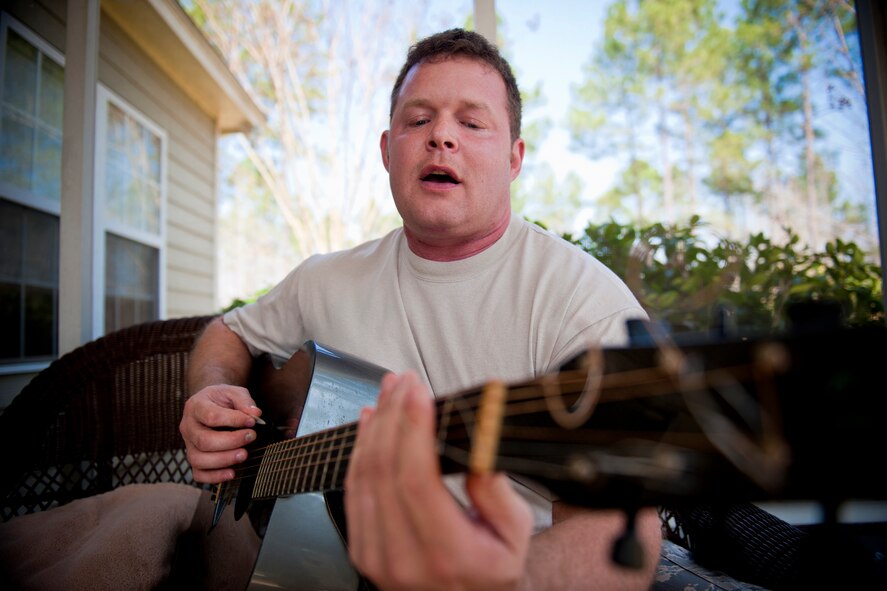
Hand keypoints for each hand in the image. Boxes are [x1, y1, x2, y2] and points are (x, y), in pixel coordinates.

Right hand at [179, 384, 262, 483]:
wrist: (210, 403)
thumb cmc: (222, 398)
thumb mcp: (233, 392)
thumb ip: (244, 400)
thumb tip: (255, 414)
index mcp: (196, 406)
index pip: (211, 416)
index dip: (234, 420)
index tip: (252, 422)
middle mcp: (188, 427)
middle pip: (204, 441)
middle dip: (231, 442)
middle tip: (251, 437)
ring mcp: (188, 444)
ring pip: (198, 459)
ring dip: (224, 460)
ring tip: (244, 454)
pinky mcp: (194, 458)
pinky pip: (198, 474)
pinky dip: (214, 477)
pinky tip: (232, 473)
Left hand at [344, 372, 532, 590]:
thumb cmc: (493, 566)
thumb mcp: (515, 533)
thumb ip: (497, 491)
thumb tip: (477, 446)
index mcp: (447, 555)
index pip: (417, 480)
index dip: (413, 430)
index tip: (418, 393)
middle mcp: (403, 560)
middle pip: (385, 472)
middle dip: (392, 416)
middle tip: (404, 382)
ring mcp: (376, 556)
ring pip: (363, 476)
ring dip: (374, 426)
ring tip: (389, 392)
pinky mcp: (362, 548)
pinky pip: (353, 489)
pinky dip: (360, 449)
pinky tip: (371, 422)